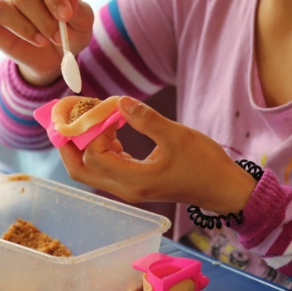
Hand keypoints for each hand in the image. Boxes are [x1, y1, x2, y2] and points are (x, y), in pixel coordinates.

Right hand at [0, 0, 93, 85]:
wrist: (57, 57)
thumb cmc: (71, 33)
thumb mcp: (83, 23)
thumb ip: (78, 7)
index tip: (66, 17)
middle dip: (42, 20)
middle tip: (57, 38)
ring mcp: (6, 7)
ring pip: (0, 6)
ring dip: (21, 27)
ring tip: (40, 42)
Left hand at [58, 97, 256, 213]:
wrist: (223, 188)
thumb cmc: (205, 164)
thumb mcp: (177, 136)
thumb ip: (145, 119)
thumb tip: (118, 101)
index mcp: (134, 181)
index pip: (94, 156)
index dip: (94, 130)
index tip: (108, 110)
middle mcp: (125, 189)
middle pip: (79, 170)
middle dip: (69, 143)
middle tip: (68, 117)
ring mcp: (128, 188)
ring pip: (89, 169)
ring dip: (83, 144)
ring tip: (91, 118)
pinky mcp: (134, 183)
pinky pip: (105, 166)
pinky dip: (100, 147)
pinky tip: (112, 129)